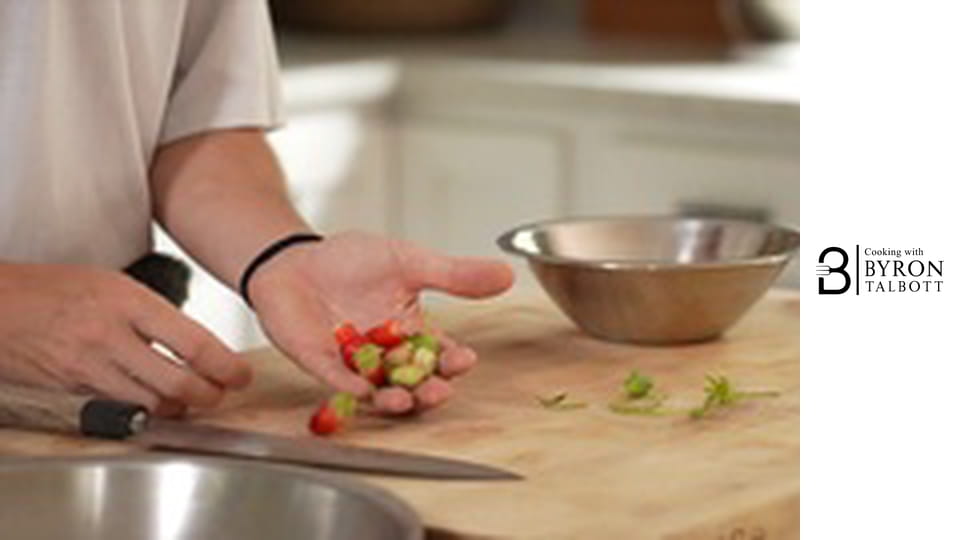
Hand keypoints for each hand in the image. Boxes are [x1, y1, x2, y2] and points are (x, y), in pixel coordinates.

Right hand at [0, 263, 251, 415]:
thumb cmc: (53, 289)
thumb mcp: (112, 284)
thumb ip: (153, 314)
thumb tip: (195, 344)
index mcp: (127, 301)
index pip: (193, 342)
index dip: (225, 366)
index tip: (240, 374)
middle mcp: (110, 336)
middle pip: (178, 382)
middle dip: (209, 395)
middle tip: (220, 393)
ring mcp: (89, 368)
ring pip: (151, 405)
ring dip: (179, 409)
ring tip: (190, 400)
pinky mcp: (73, 391)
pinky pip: (120, 410)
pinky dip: (144, 413)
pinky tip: (153, 405)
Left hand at [247, 231, 513, 413]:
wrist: (298, 259)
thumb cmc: (353, 261)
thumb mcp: (410, 261)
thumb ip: (454, 274)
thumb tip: (506, 274)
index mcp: (411, 332)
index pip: (440, 354)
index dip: (454, 361)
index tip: (467, 360)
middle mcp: (386, 355)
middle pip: (414, 382)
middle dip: (428, 390)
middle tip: (440, 391)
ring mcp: (353, 363)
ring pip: (379, 390)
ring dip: (393, 398)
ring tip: (404, 400)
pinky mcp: (319, 363)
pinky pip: (336, 380)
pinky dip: (348, 386)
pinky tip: (361, 389)